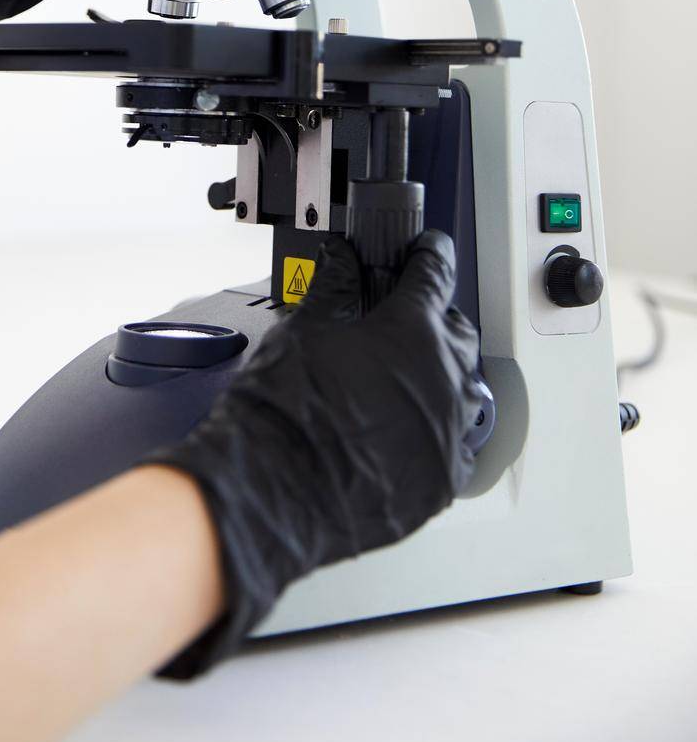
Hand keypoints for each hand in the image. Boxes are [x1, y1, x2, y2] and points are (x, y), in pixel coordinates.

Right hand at [151, 229, 483, 676]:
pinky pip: (457, 447)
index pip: (436, 274)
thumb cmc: (284, 413)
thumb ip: (332, 289)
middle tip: (408, 321)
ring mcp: (448, 434)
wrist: (273, 492)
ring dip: (444, 378)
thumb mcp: (302, 331)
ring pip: (466, 391)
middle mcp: (443, 379)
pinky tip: (410, 432)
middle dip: (438, 320)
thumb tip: (341, 260)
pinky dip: (439, 433)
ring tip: (409, 380)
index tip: (429, 250)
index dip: (431, 255)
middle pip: (460, 333)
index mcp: (411, 330)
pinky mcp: (443, 481)